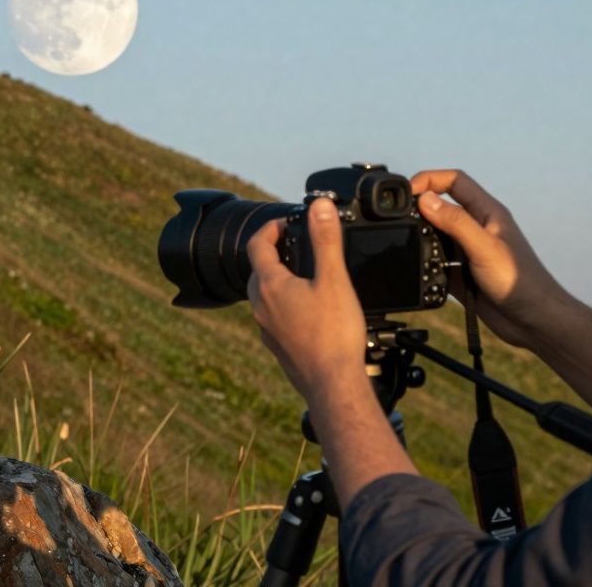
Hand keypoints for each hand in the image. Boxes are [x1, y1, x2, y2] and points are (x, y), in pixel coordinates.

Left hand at [245, 198, 367, 397]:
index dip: (271, 227)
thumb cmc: (334, 335)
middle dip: (274, 252)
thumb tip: (318, 206)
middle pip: (258, 269)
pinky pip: (273, 315)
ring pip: (264, 294)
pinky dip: (285, 303)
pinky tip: (308, 309)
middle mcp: (261, 306)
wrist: (332, 385)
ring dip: (278, 278)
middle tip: (297, 245)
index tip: (287, 222)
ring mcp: (267, 328)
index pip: (257, 244)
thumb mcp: (334, 279)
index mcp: (270, 285)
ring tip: (305, 274)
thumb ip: (326, 240)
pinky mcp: (277, 345)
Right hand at [410, 169, 571, 348]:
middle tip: (400, 221)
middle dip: (419, 209)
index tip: (407, 193)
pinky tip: (420, 272)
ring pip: (435, 235)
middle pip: (441, 206)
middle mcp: (477, 228)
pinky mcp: (462, 273)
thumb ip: (455, 221)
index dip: (429, 179)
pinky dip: (424, 265)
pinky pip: (435, 262)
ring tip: (409, 247)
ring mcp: (468, 251)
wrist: (534, 321)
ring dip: (421, 239)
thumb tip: (424, 199)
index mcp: (487, 212)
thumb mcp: (484, 247)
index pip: (454, 181)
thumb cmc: (520, 282)